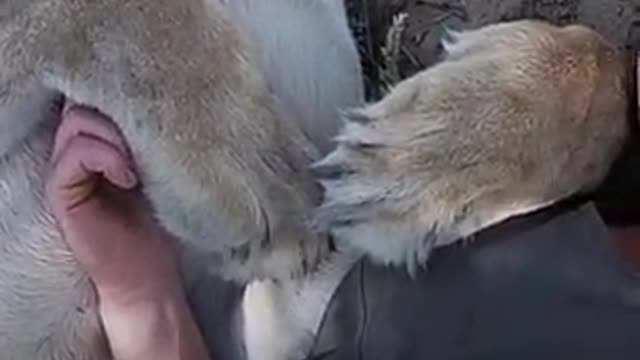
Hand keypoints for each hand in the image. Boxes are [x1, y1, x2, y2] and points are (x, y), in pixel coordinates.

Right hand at [45, 101, 209, 359]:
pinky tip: (129, 177)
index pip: (97, 95)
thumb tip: (163, 92)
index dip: (120, 91)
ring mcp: (67, 171)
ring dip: (114, 135)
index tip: (155, 102)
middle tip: (152, 136)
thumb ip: (151, 131)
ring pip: (76, 122)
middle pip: (85, 102)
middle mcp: (79, 150)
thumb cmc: (163, 217)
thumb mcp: (163, 163)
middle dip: (119, 111)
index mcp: (101, 140)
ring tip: (140, 163)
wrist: (151, 271)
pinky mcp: (62, 193)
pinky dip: (104, 157)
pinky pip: (73, 155)